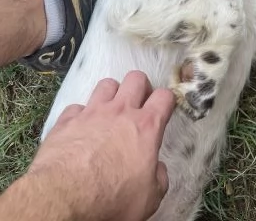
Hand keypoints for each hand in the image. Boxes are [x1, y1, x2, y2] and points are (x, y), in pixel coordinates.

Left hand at [29, 71, 174, 220]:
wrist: (65, 198)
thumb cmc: (110, 199)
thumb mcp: (149, 199)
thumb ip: (158, 178)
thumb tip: (157, 170)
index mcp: (145, 128)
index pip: (164, 97)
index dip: (167, 101)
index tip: (164, 110)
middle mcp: (120, 112)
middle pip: (136, 79)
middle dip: (141, 87)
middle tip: (139, 104)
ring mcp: (92, 113)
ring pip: (107, 84)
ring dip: (112, 94)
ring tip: (111, 111)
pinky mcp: (67, 120)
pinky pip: (76, 106)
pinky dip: (80, 115)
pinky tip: (81, 128)